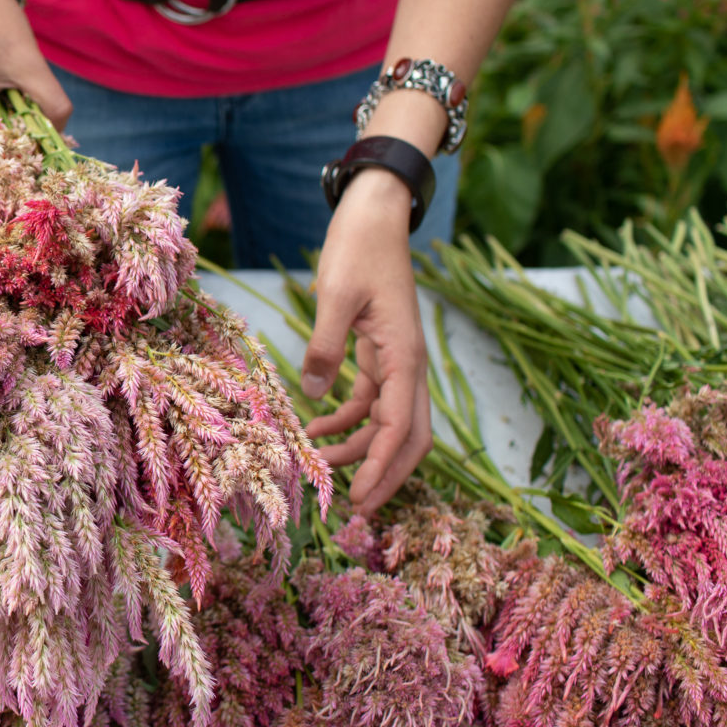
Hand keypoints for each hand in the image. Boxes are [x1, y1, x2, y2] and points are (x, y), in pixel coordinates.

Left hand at [299, 170, 431, 511]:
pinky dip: (348, 422)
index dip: (383, 467)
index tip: (362, 498)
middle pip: (408, 437)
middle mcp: (410, 366)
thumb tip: (316, 397)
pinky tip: (316, 430)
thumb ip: (326, 346)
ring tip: (325, 473)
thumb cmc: (358, 250)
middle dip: (386, 475)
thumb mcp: (336, 296)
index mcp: (406, 357)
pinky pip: (371, 402)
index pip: (400, 427)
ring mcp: (397, 362)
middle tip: (356, 511)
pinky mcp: (380, 354)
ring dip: (362, 452)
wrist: (373, 216)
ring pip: (388, 424)